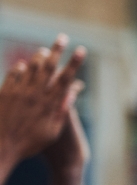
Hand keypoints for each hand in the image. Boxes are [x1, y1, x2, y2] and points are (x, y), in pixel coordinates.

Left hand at [0, 35, 85, 168]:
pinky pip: (14, 74)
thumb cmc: (31, 144)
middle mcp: (35, 94)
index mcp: (50, 104)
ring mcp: (19, 92)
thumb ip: (61, 111)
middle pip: (48, 67)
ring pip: (30, 67)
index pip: (65, 78)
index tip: (81, 50)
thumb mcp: (52, 131)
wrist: (2, 147)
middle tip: (62, 37)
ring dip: (38, 56)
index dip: (74, 63)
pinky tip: (24, 66)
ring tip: (44, 50)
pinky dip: (21, 68)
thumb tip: (70, 94)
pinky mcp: (5, 93)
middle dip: (57, 50)